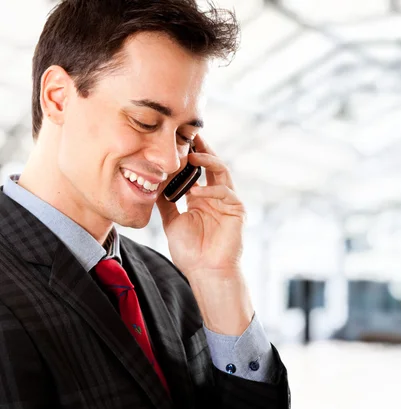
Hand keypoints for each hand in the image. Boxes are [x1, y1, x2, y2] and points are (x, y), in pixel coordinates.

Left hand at [156, 135, 244, 277]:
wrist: (206, 272)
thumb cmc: (191, 252)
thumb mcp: (172, 222)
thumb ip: (166, 202)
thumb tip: (153, 183)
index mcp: (202, 198)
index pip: (197, 170)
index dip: (189, 155)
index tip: (177, 141)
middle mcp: (216, 196)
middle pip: (212, 164)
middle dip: (201, 149)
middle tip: (189, 134)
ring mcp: (228, 202)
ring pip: (222, 172)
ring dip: (208, 161)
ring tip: (191, 155)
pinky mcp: (237, 211)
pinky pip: (225, 192)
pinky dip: (210, 190)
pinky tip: (195, 193)